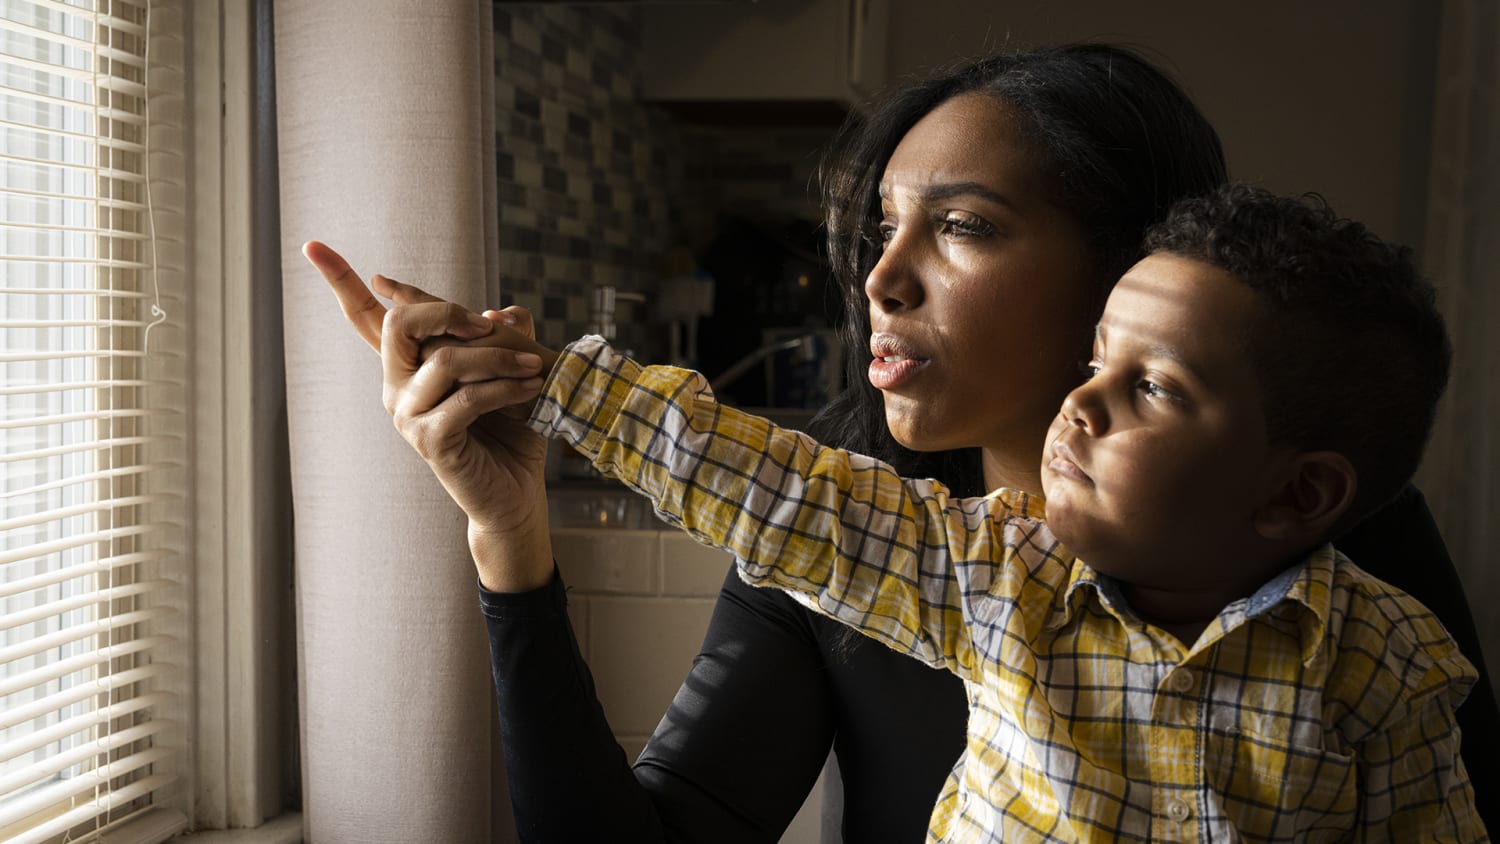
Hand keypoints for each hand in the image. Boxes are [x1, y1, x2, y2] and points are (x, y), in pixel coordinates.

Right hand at [305, 240, 557, 589]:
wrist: (516, 493)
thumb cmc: (510, 431)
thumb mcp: (510, 371)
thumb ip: (503, 337)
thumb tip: (503, 310)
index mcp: (406, 367)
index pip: (366, 318)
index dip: (340, 280)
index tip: (311, 243)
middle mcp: (396, 388)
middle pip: (397, 325)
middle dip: (444, 311)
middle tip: (488, 326)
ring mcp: (408, 416)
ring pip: (445, 361)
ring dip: (498, 358)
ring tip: (535, 366)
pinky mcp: (430, 441)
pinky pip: (467, 398)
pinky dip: (504, 388)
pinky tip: (529, 388)